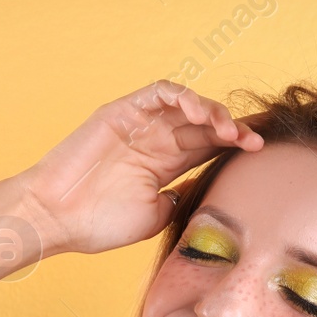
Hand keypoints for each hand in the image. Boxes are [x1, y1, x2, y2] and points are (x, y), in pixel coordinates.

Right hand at [12, 79, 262, 256]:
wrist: (55, 218)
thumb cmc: (98, 224)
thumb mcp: (155, 217)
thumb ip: (183, 199)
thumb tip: (211, 195)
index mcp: (165, 165)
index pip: (210, 146)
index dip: (236, 144)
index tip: (261, 154)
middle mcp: (156, 140)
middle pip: (205, 124)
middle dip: (234, 128)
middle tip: (255, 142)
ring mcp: (140, 124)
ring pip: (187, 104)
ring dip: (213, 112)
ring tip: (230, 130)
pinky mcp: (122, 111)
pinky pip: (159, 93)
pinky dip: (183, 97)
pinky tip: (199, 114)